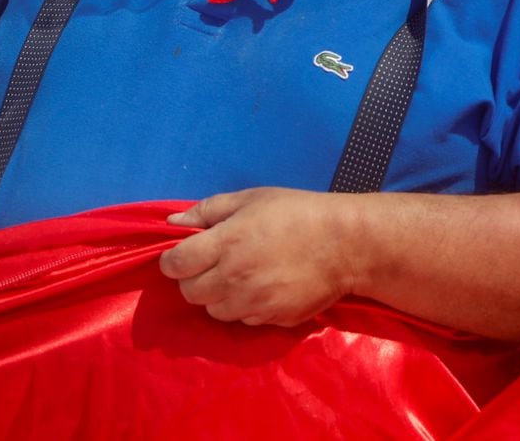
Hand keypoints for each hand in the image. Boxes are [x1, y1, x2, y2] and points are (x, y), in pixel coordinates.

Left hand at [160, 187, 364, 326]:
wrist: (348, 244)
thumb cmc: (299, 213)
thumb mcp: (254, 198)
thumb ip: (209, 210)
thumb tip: (171, 221)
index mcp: (226, 242)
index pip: (175, 265)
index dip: (174, 260)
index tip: (186, 254)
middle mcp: (233, 277)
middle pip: (189, 292)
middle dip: (196, 279)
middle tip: (218, 264)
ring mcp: (252, 303)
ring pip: (214, 310)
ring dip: (220, 296)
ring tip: (243, 277)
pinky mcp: (271, 320)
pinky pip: (243, 319)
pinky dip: (246, 307)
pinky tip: (265, 288)